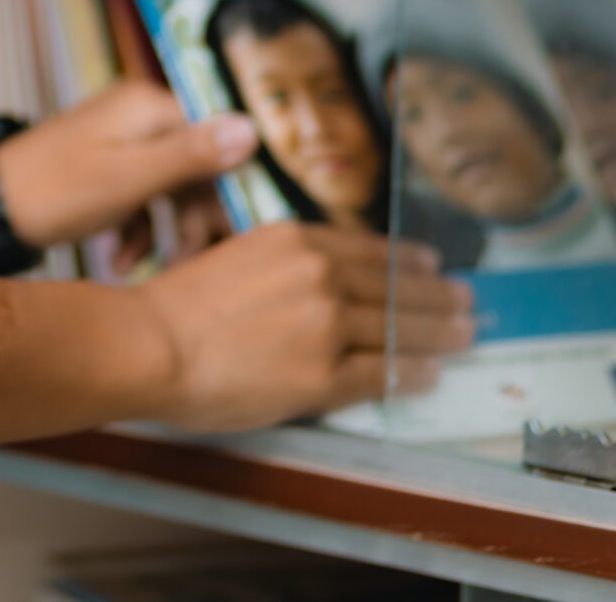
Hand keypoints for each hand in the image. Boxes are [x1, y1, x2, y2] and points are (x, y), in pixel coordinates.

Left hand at [0, 79, 256, 250]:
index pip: (219, 137)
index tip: (243, 229)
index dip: (236, 184)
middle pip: (198, 168)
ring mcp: (118, 143)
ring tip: (153, 268)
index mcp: (147, 107)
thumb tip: (250, 127)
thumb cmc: (51, 192)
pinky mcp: (103, 171)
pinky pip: (140, 201)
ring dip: (166, 232)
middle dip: (197, 219)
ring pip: (171, 189)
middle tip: (195, 261)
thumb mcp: (130, 179)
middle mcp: (137, 117)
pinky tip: (121, 261)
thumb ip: (191, 155)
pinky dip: (137, 231)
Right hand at [133, 222, 474, 430]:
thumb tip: (314, 278)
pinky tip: (428, 374)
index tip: (430, 265)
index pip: (367, 249)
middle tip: (466, 301)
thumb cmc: (173, 305)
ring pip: (396, 329)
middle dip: (436, 296)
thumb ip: (279, 263)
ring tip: (463, 335)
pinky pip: (379, 374)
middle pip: (393, 286)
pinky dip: (410, 374)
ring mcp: (324, 326)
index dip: (406, 259)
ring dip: (436, 334)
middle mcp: (318, 275)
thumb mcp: (232, 256)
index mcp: (293, 239)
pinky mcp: (321, 375)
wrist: (149, 343)